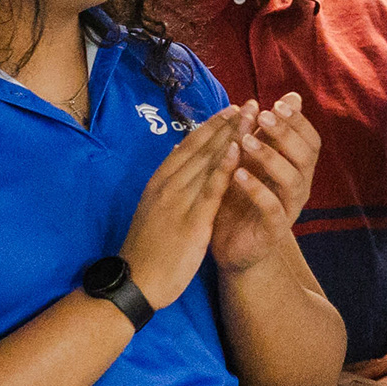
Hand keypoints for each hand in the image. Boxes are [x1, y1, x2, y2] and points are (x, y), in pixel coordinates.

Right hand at [117, 106, 244, 308]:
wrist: (136, 281)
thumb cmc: (147, 250)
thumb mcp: (153, 210)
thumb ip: (167, 184)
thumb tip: (175, 156)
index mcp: (159, 181)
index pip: (188, 146)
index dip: (211, 126)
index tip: (231, 110)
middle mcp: (168, 184)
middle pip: (201, 147)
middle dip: (226, 124)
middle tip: (249, 103)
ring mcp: (178, 200)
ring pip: (207, 161)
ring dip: (231, 136)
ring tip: (250, 116)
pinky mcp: (191, 220)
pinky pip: (210, 189)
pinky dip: (224, 167)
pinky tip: (238, 149)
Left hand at [210, 93, 317, 272]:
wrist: (232, 245)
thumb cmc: (242, 197)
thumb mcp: (253, 159)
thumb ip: (268, 132)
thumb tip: (290, 95)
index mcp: (297, 168)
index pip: (310, 140)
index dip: (298, 121)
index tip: (277, 103)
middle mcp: (299, 187)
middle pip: (306, 156)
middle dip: (285, 133)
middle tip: (263, 116)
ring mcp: (289, 209)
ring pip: (292, 180)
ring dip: (270, 157)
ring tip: (245, 141)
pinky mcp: (274, 230)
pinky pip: (272, 208)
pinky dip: (256, 189)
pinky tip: (238, 174)